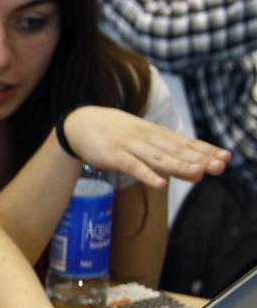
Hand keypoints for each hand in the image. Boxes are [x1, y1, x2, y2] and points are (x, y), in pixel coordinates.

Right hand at [63, 107, 228, 188]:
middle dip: (199, 158)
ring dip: (179, 166)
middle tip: (219, 165)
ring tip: (198, 173)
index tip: (225, 157)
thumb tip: (187, 162)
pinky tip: (160, 184)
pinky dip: (147, 175)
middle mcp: (147, 138)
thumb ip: (163, 150)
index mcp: (156, 134)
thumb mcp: (141, 137)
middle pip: (176, 150)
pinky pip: (133, 167)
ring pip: (159, 158)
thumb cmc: (115, 133)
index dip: (205, 150)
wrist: (81, 124)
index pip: (185, 142)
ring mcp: (131, 147)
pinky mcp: (114, 156)